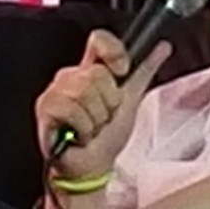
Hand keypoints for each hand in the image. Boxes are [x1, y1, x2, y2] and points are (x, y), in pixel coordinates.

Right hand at [34, 30, 170, 184]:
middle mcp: (71, 76)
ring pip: (85, 92)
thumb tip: (164, 46)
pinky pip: (72, 108)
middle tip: (103, 118)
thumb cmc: (107, 137)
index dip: (114, 54)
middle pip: (98, 74)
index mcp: (91, 70)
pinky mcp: (45, 107)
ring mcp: (56, 90)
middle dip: (108, 103)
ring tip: (91, 128)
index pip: (99, 40)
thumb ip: (145, 70)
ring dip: (96, 118)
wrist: (93, 167)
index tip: (122, 72)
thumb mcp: (131, 99)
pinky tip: (79, 134)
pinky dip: (83, 127)